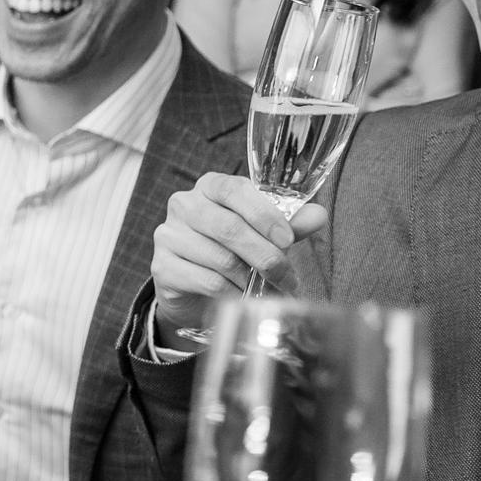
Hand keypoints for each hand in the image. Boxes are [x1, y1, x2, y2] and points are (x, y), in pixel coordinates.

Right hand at [148, 172, 326, 344]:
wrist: (194, 288)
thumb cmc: (232, 250)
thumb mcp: (264, 233)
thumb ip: (290, 223)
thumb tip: (318, 216)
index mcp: (210, 186)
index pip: (234, 190)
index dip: (264, 215)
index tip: (287, 239)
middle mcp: (183, 205)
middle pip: (229, 228)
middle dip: (265, 255)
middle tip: (286, 276)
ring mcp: (168, 235)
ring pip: (220, 258)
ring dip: (251, 279)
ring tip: (266, 289)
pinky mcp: (162, 267)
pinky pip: (207, 281)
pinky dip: (232, 292)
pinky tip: (241, 295)